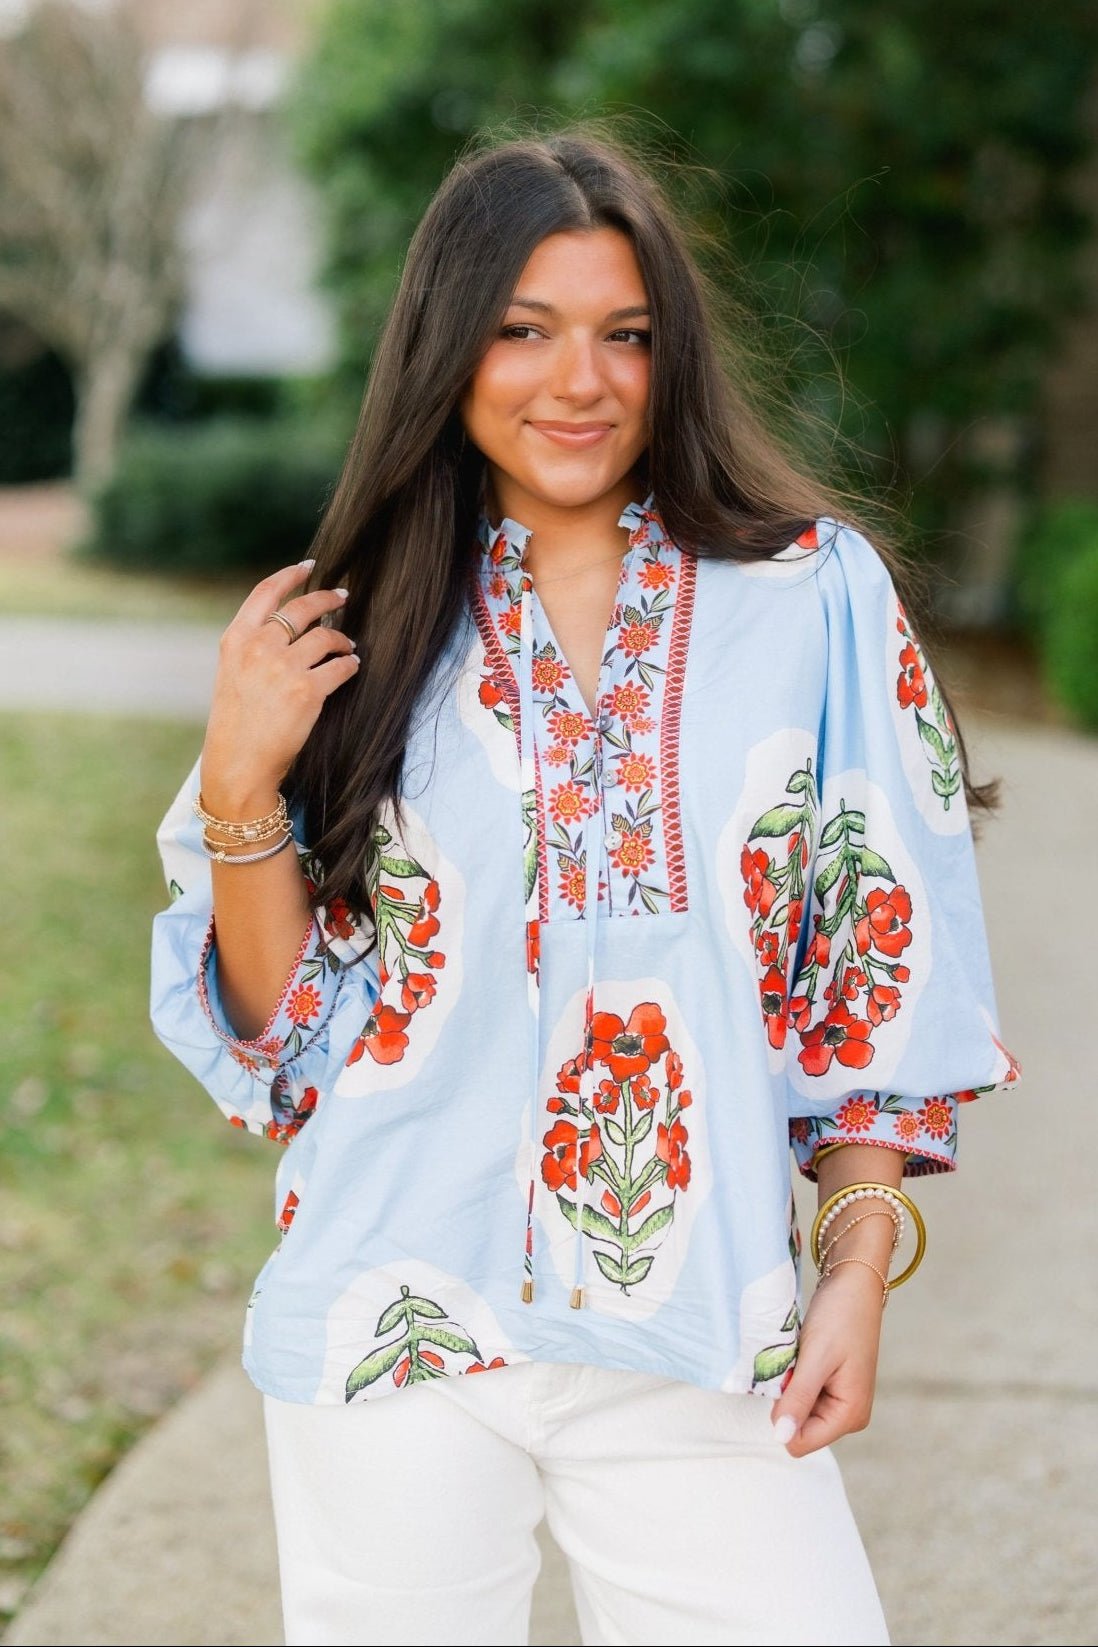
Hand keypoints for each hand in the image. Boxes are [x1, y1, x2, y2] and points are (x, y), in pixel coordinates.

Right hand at [200, 560, 358, 813]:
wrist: (238, 763)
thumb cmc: (236, 723)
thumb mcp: (232, 674)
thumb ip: (254, 647)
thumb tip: (289, 626)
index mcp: (236, 640)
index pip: (266, 592)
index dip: (290, 575)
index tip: (309, 567)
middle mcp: (259, 647)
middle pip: (303, 608)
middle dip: (328, 598)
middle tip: (343, 597)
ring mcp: (284, 668)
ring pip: (327, 636)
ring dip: (343, 639)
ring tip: (349, 646)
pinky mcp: (308, 691)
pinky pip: (341, 666)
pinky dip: (350, 664)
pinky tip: (352, 666)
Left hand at [770, 1264, 884, 1456]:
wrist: (854, 1283)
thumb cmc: (840, 1316)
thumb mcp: (816, 1358)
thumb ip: (798, 1399)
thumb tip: (781, 1437)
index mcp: (850, 1416)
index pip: (799, 1442)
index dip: (782, 1414)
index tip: (786, 1379)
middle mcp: (848, 1415)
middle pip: (797, 1428)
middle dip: (786, 1399)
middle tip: (794, 1364)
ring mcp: (840, 1401)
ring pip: (796, 1410)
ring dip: (789, 1386)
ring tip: (800, 1357)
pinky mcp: (832, 1387)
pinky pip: (801, 1394)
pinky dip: (794, 1376)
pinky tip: (802, 1355)